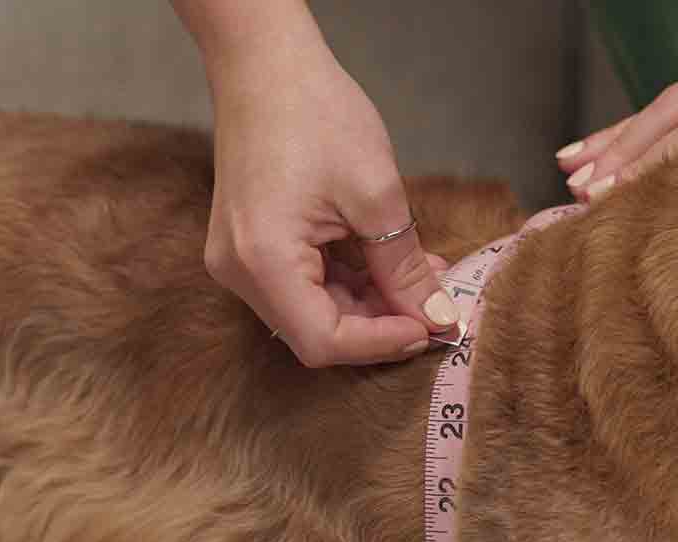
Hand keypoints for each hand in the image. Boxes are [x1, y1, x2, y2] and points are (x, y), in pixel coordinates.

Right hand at [199, 13, 453, 366]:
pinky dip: (349, 281)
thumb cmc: (314, 112)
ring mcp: (240, 261)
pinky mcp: (250, 247)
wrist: (265, 63)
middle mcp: (240, 272)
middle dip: (381, 323)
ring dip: (370, 302)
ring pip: (313, 310)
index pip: (323, 341)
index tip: (430, 326)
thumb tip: (437, 318)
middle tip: (435, 304)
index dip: (381, 343)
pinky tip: (389, 261)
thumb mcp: (376, 193)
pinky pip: (303, 283)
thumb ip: (404, 267)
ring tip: (420, 275)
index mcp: (263, 261)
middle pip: (316, 331)